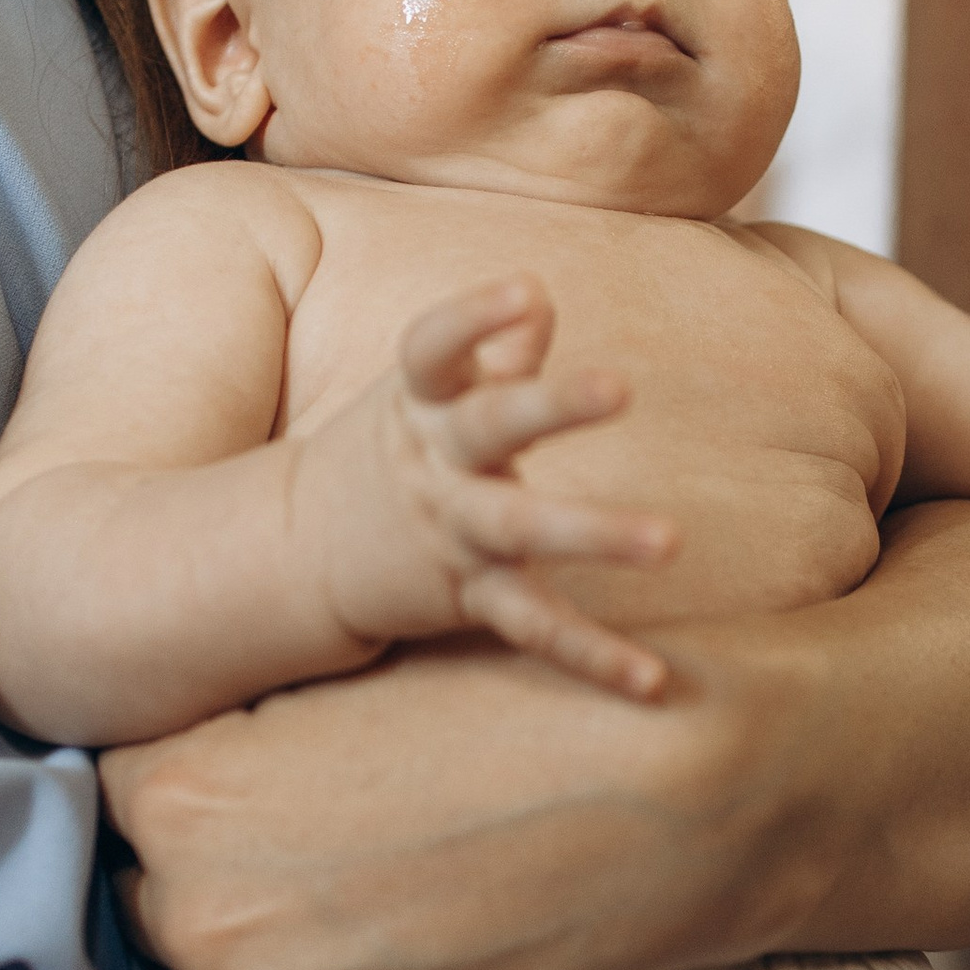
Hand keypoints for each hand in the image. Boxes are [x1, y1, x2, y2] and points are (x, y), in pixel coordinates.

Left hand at [100, 500, 969, 969]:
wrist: (662, 803)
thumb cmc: (508, 716)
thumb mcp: (338, 690)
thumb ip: (226, 745)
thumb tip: (156, 786)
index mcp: (180, 796)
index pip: (121, 811)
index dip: (190, 799)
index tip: (252, 797)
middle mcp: (198, 919)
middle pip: (153, 914)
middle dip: (215, 887)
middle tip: (318, 859)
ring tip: (360, 917)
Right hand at [309, 277, 677, 702]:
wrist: (299, 550)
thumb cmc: (396, 448)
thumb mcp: (425, 393)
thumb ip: (493, 351)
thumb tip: (541, 300)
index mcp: (422, 401)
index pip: (433, 348)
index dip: (473, 317)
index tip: (524, 288)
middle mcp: (435, 463)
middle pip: (489, 427)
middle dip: (550, 404)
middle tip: (619, 386)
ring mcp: (452, 532)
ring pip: (522, 530)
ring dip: (595, 533)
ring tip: (669, 540)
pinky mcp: (470, 596)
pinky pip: (535, 627)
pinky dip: (593, 656)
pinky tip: (652, 681)